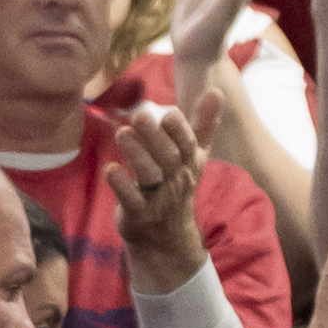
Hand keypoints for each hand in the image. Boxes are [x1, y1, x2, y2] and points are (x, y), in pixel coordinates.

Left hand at [107, 95, 222, 294]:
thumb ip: (203, 123)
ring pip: (148, 175)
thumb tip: (217, 90)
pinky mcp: (137, 213)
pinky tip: (110, 168)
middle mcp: (175, 180)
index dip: (179, 130)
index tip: (169, 112)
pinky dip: (120, 184)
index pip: (187, 145)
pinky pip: (130, 198)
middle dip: (154, 136)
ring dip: (135, 154)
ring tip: (121, 133)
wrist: (167, 237)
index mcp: (188, 163)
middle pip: (168, 157)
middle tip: (140, 114)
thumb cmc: (178, 184)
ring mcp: (157, 198)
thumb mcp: (193, 156)